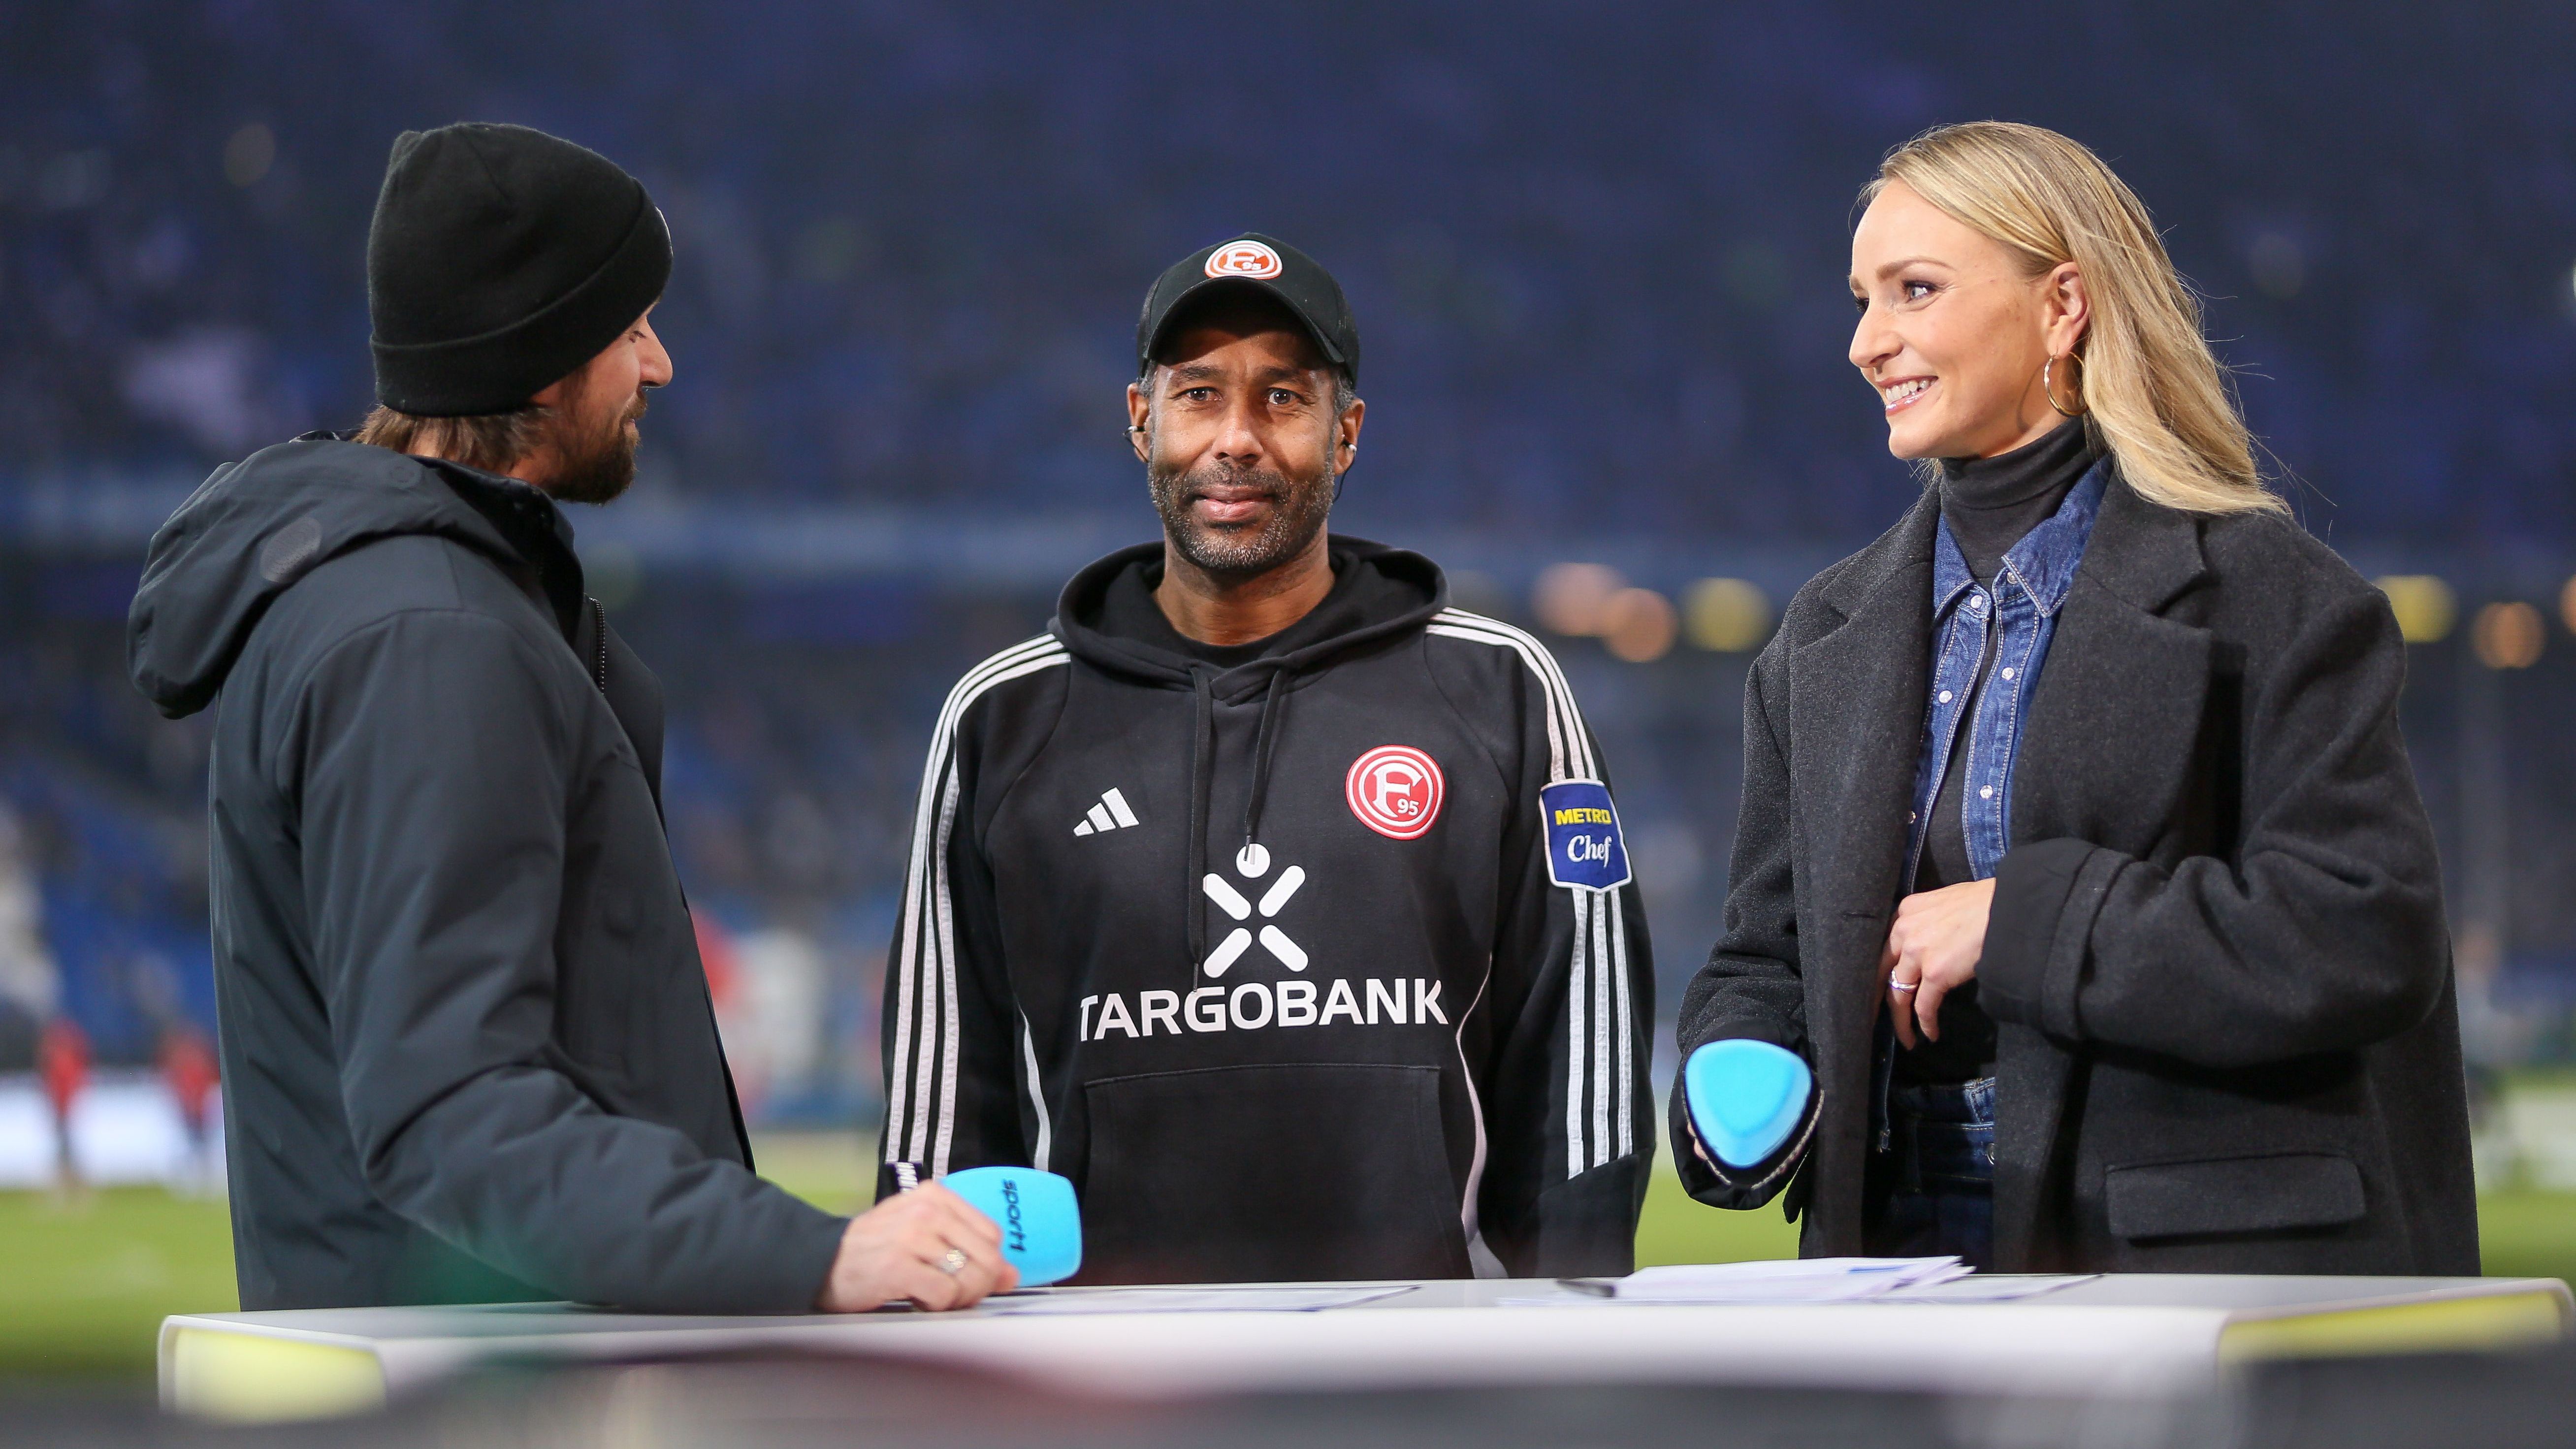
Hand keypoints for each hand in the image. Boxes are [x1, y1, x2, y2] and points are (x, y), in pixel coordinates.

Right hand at [813, 1182, 1018, 1312]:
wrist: (820, 1262)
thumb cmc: (876, 1250)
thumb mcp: (924, 1239)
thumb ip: (969, 1251)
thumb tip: (1011, 1275)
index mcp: (936, 1195)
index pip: (991, 1234)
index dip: (986, 1263)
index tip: (964, 1275)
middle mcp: (927, 1210)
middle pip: (986, 1258)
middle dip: (975, 1287)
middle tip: (950, 1294)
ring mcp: (911, 1237)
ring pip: (969, 1278)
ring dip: (955, 1299)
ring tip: (930, 1295)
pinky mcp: (898, 1266)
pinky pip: (944, 1295)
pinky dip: (935, 1306)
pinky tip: (916, 1299)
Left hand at [1881, 879, 1993, 1049]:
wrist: (2011, 906)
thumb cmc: (1988, 903)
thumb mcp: (1945, 903)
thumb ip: (1930, 921)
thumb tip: (1934, 940)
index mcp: (1906, 912)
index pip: (1885, 948)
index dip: (1882, 972)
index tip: (1879, 988)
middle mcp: (1904, 930)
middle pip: (1883, 973)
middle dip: (1876, 999)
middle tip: (1873, 1018)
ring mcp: (1917, 952)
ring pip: (1898, 994)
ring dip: (1901, 1020)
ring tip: (1906, 1038)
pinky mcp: (1936, 972)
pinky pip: (1923, 1006)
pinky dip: (1925, 1024)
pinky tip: (1930, 1034)